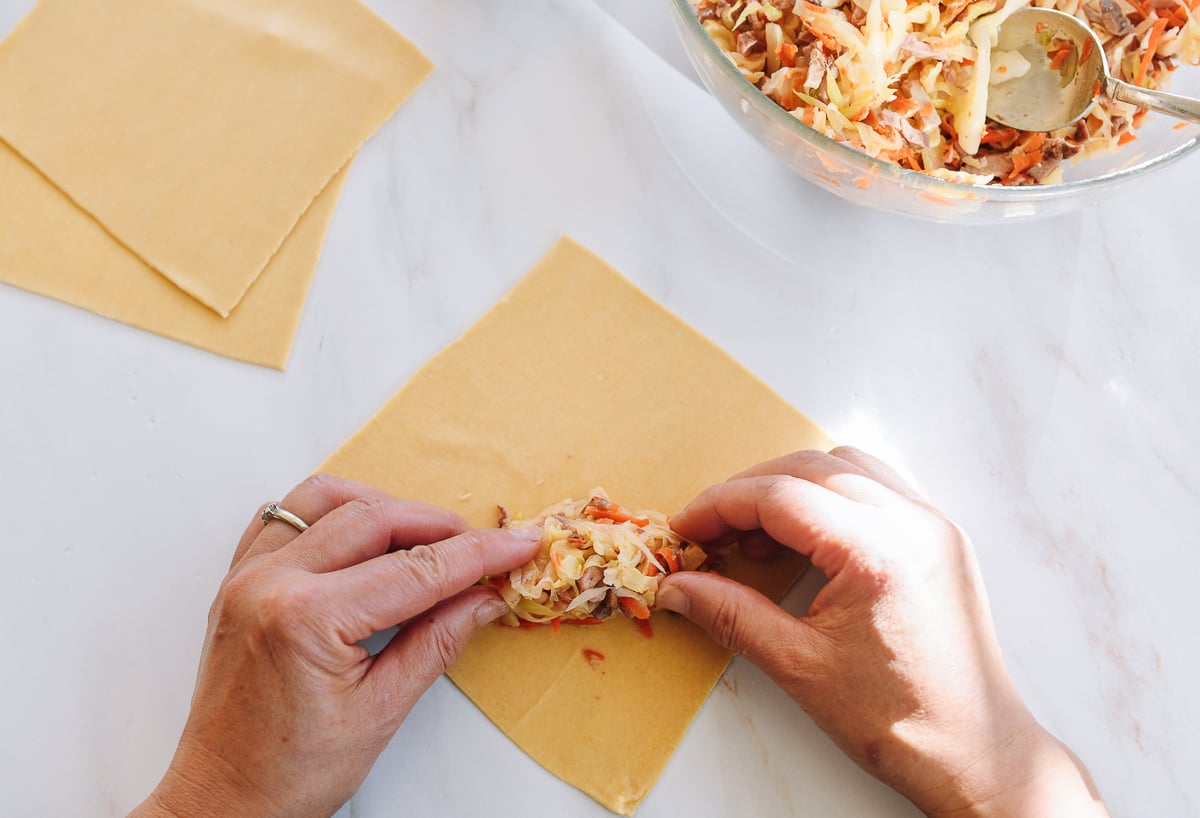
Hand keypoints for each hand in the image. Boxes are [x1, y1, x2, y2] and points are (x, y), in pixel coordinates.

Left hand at [129, 475, 539, 817]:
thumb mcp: (382, 710)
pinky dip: (330, 513)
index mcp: (307, 619)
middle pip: (373, 518)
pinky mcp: (237, 580)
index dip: (477, 554)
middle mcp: (270, 583)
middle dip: (439, 526)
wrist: (222, 800)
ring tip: (426, 538)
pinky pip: (284, 517)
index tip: (519, 544)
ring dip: (383, 506)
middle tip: (484, 546)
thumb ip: (437, 641)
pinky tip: (362, 535)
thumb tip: (487, 597)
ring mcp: (246, 576)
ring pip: (324, 499)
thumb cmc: (293, 772)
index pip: (414, 569)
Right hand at [657, 448, 1107, 817]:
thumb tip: (678, 587)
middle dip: (749, 491)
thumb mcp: (800, 668)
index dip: (721, 505)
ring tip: (757, 533)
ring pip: (846, 466)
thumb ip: (732, 615)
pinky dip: (832, 492)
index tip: (686, 528)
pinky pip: (878, 484)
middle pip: (809, 468)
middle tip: (710, 529)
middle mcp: (912, 522)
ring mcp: (933, 525)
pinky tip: (807, 532)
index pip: (780, 497)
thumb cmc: (900, 720)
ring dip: (792, 484)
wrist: (977, 754)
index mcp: (877, 551)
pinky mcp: (942, 538)